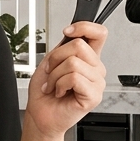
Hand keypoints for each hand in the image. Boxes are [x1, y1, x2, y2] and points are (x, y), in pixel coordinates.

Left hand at [26, 22, 106, 140]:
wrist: (40, 114)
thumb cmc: (45, 91)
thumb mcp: (51, 61)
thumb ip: (64, 46)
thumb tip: (72, 32)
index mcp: (88, 58)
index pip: (99, 33)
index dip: (84, 27)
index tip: (67, 32)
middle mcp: (96, 69)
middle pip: (79, 46)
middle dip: (56, 58)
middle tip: (51, 72)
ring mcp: (97, 83)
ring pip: (73, 63)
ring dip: (55, 75)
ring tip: (54, 85)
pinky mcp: (94, 96)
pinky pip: (74, 78)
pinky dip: (59, 84)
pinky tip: (60, 92)